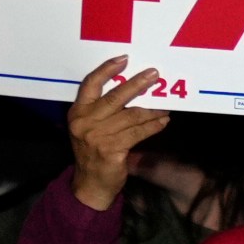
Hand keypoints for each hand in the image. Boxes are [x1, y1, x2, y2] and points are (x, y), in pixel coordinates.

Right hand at [68, 55, 169, 211]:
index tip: (125, 59)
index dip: (107, 70)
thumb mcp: (89, 127)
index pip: (90, 84)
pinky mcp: (111, 150)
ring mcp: (97, 136)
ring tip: (166, 106)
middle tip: (155, 75)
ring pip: (132, 115)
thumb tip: (134, 86)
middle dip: (138, 84)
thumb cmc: (94, 150)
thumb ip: (102, 109)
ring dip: (152, 110)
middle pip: (115, 97)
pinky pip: (138, 132)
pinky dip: (153, 126)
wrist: (90, 184)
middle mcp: (84, 122)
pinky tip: (163, 122)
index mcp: (77, 112)